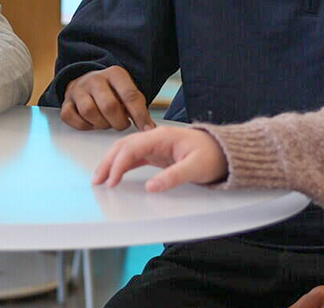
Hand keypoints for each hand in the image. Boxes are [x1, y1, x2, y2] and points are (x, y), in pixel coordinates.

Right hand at [58, 65, 153, 130]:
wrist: (88, 81)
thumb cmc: (112, 92)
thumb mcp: (127, 91)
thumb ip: (138, 107)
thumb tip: (149, 128)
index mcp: (114, 74)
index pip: (130, 95)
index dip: (140, 115)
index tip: (146, 129)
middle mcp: (95, 79)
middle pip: (109, 106)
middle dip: (119, 122)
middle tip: (122, 124)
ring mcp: (78, 90)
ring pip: (89, 112)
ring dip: (101, 124)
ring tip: (107, 122)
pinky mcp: (66, 102)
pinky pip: (71, 117)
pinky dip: (84, 125)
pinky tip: (92, 123)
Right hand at [91, 125, 227, 191]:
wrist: (225, 151)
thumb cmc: (213, 156)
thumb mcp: (195, 168)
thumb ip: (172, 177)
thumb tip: (150, 187)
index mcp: (162, 136)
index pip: (132, 148)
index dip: (118, 164)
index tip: (112, 181)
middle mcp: (154, 137)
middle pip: (123, 146)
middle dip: (108, 163)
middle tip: (97, 181)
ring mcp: (154, 144)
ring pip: (125, 151)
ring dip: (111, 163)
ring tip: (100, 179)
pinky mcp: (156, 153)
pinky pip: (133, 157)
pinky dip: (121, 165)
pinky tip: (114, 175)